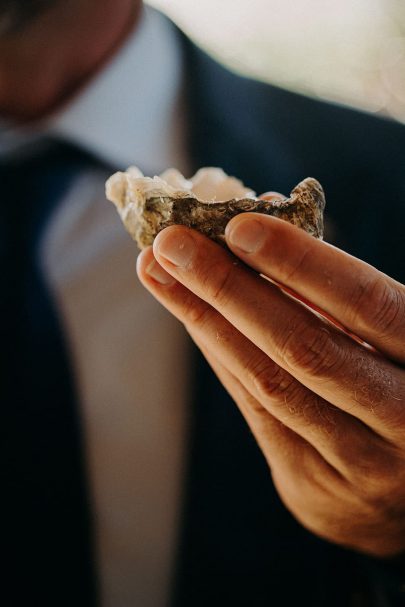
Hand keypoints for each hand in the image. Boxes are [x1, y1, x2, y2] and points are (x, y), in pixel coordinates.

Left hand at [136, 212, 404, 557]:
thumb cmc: (402, 383)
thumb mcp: (395, 336)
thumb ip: (342, 297)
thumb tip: (259, 233)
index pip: (367, 305)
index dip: (302, 264)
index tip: (238, 226)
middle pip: (303, 348)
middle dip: (229, 289)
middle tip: (172, 243)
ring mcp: (359, 465)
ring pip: (268, 383)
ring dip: (206, 321)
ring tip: (159, 274)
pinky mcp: (312, 487)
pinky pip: (256, 411)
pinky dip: (221, 356)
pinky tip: (192, 317)